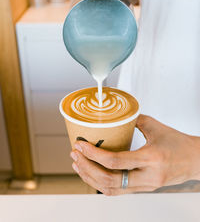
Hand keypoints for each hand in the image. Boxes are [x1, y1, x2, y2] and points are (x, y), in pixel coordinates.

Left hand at [70, 115, 199, 194]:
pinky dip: (101, 183)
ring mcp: (146, 186)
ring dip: (91, 178)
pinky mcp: (144, 188)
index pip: (115, 161)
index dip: (93, 154)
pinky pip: (119, 190)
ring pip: (111, 189)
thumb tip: (114, 118)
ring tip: (79, 165)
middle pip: (109, 180)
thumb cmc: (178, 143)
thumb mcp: (156, 126)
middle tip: (75, 154)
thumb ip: (134, 120)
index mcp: (151, 158)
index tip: (81, 145)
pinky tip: (93, 173)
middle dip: (87, 168)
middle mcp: (148, 176)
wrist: (195, 160)